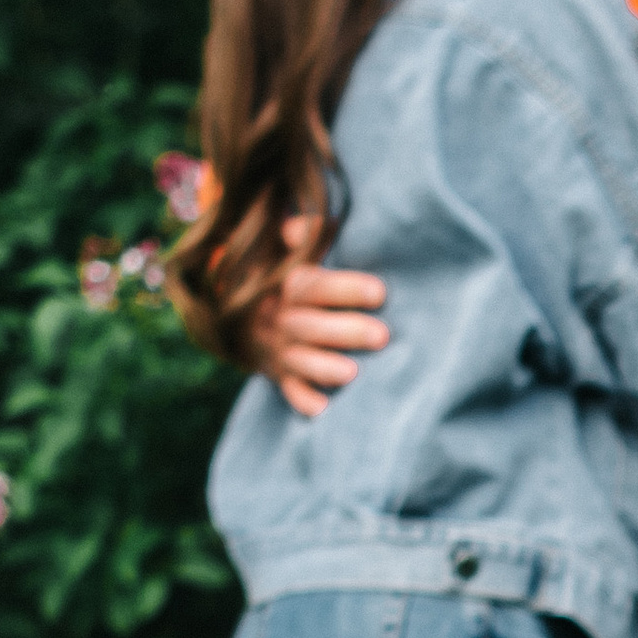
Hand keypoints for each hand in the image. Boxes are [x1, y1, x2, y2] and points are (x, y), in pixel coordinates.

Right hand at [248, 215, 388, 419]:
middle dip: (345, 331)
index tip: (380, 293)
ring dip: (323, 367)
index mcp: (290, 287)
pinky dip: (303, 400)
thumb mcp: (295, 251)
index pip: (314, 285)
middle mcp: (282, 318)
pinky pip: (288, 391)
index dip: (346, 288)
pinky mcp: (280, 376)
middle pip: (308, 325)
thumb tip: (296, 227)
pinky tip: (323, 409)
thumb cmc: (301, 279)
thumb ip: (306, 234)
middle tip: (382, 336)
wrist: (254, 315)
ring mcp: (279, 350)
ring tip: (353, 374)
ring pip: (297, 360)